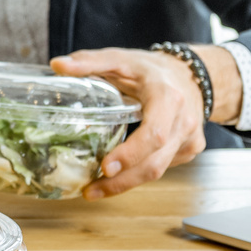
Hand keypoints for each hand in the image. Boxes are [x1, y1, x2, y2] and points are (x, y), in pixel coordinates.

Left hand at [50, 48, 209, 199]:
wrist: (193, 75)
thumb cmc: (153, 69)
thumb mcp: (121, 59)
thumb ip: (90, 62)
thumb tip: (57, 65)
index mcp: (168, 98)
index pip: (154, 134)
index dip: (130, 155)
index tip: (105, 167)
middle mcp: (183, 122)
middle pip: (154, 163)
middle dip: (121, 182)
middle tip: (90, 191)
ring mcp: (189, 139)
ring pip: (158, 171)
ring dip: (126, 183)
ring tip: (95, 189)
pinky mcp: (190, 150)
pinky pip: (162, 167)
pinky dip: (138, 174)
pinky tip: (119, 175)